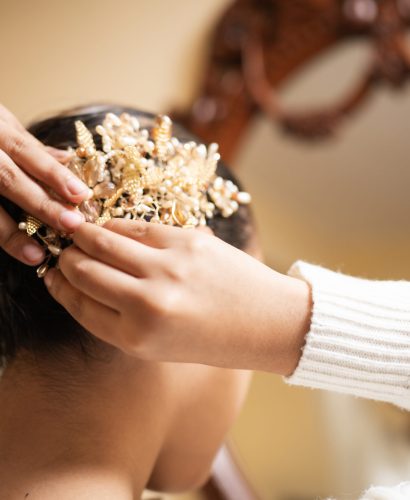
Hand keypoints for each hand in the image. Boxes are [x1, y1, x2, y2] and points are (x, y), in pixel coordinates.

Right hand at [0, 104, 90, 264]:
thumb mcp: (1, 124)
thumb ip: (29, 146)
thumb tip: (67, 159)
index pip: (26, 151)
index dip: (53, 174)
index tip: (80, 195)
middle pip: (7, 178)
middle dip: (40, 204)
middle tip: (71, 224)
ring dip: (11, 232)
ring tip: (35, 254)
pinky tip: (17, 252)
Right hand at [44, 220, 311, 373]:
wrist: (267, 321)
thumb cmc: (211, 339)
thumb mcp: (157, 346)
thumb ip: (114, 319)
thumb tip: (78, 282)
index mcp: (136, 337)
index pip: (78, 303)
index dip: (59, 285)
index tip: (53, 274)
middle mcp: (147, 302)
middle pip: (83, 269)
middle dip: (66, 259)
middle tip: (65, 253)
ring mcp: (168, 266)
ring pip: (102, 240)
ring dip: (83, 236)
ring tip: (80, 236)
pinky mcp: (186, 239)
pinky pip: (135, 226)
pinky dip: (116, 227)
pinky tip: (112, 230)